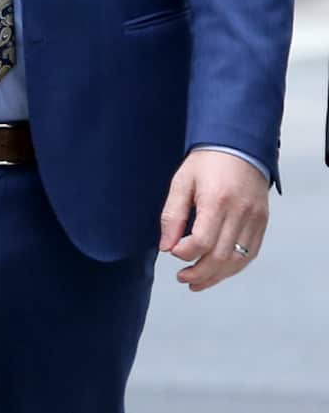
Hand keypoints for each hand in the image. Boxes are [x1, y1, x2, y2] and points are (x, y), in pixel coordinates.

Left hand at [160, 148, 268, 290]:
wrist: (238, 146)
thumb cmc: (206, 162)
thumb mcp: (181, 181)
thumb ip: (173, 215)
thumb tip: (166, 246)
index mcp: (216, 201)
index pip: (202, 241)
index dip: (185, 253)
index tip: (172, 252)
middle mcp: (239, 213)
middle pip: (221, 256)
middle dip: (200, 273)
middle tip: (182, 278)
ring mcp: (254, 219)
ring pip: (238, 260)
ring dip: (217, 276)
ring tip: (197, 282)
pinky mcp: (262, 222)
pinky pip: (250, 253)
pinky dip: (234, 267)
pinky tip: (219, 271)